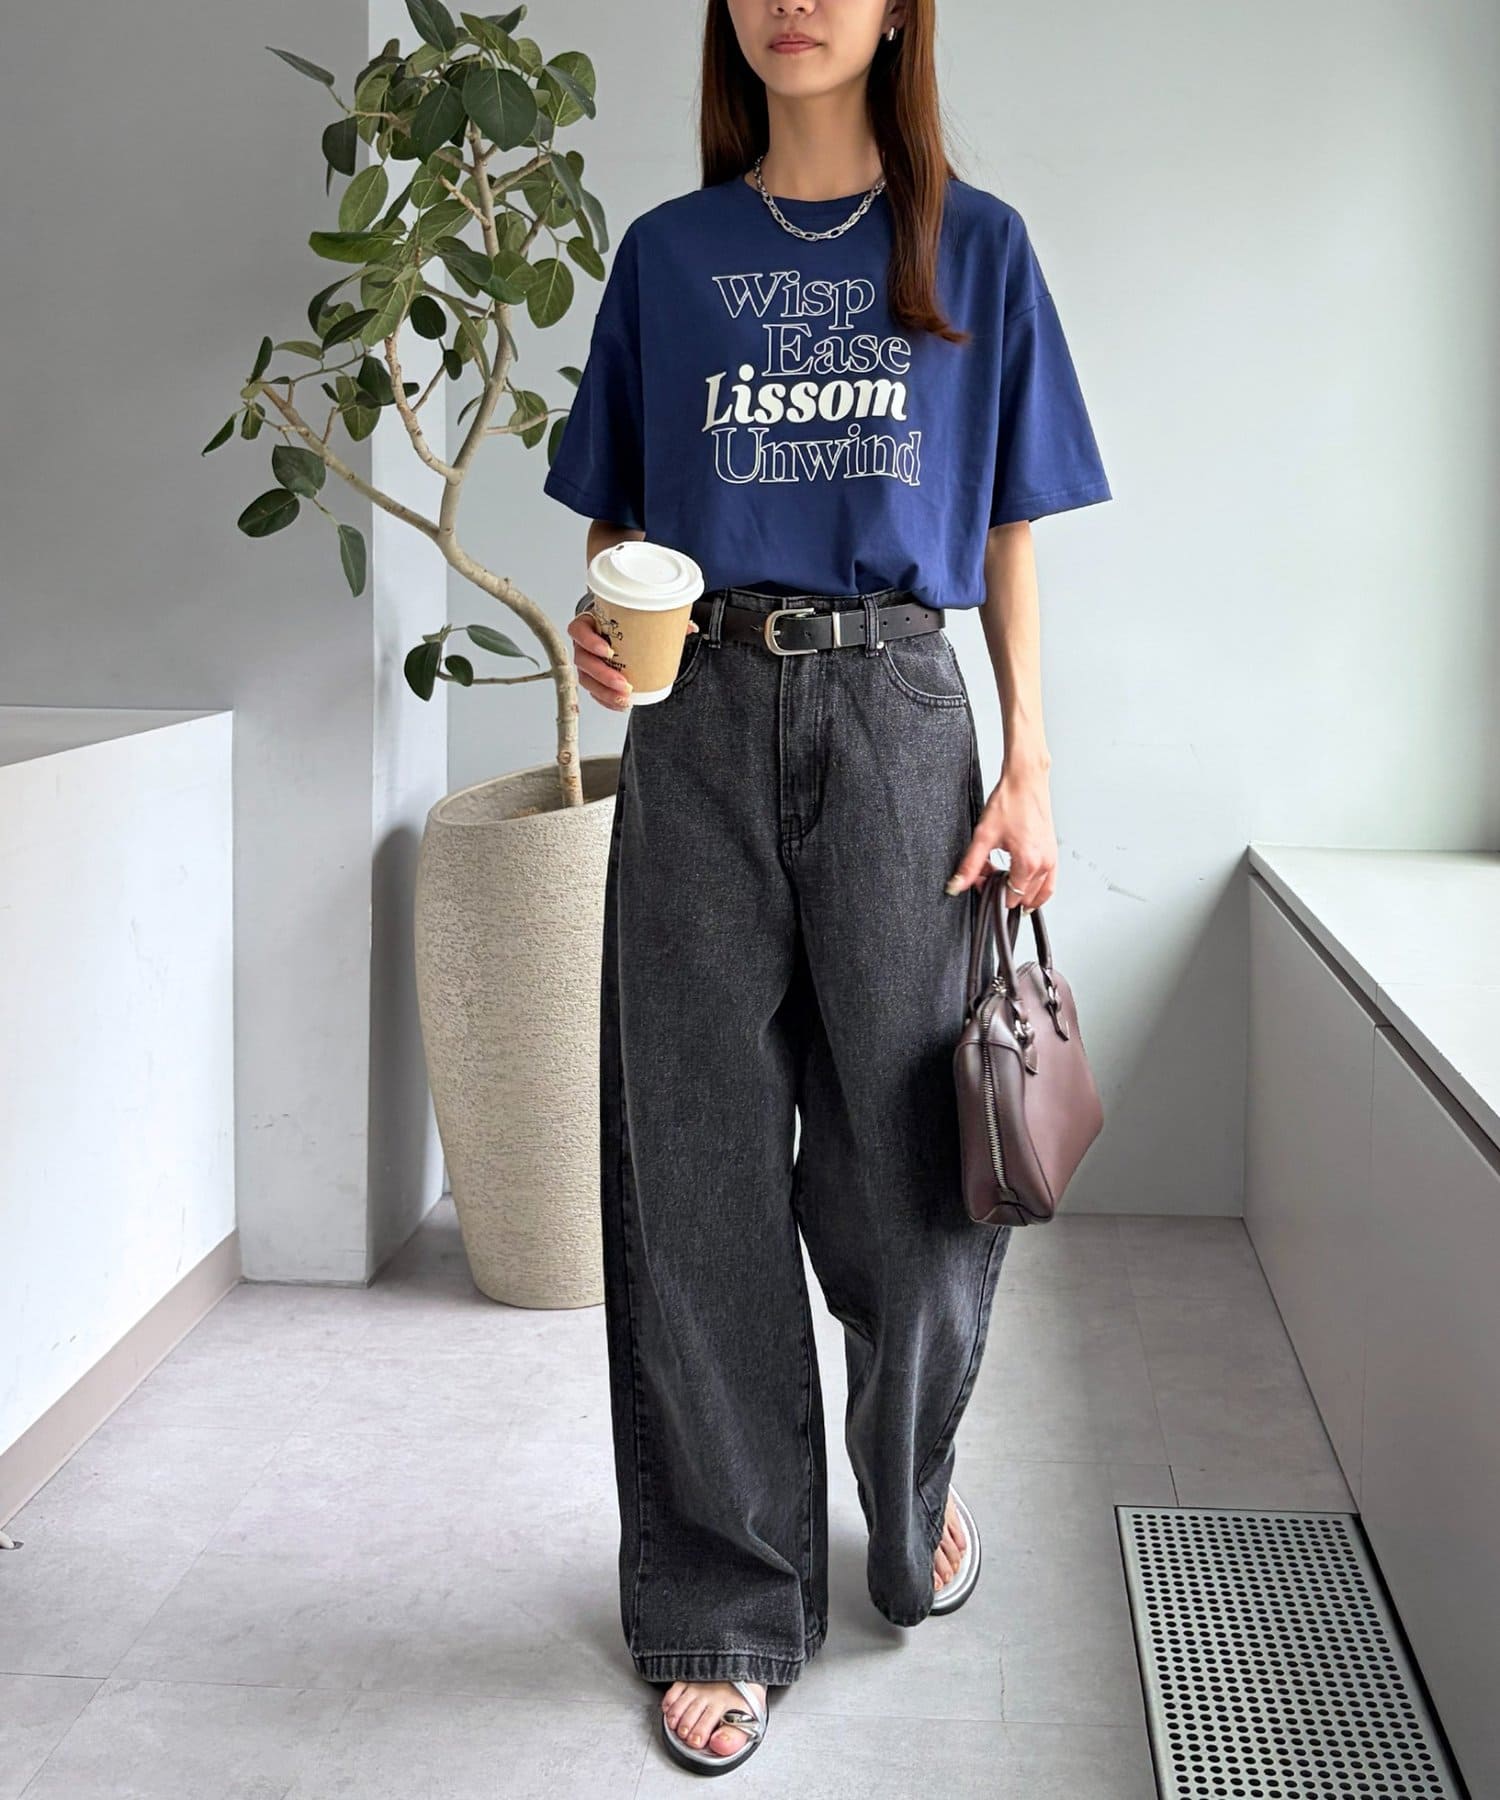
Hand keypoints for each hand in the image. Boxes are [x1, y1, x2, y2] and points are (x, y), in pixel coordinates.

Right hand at [568, 610, 699, 710]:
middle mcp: (584, 643)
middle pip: (583, 661)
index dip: (589, 642)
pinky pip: (594, 691)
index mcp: (589, 623)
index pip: (578, 631)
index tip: (608, 652)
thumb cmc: (624, 620)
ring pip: (587, 679)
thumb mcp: (640, 614)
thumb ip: (663, 618)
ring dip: (604, 692)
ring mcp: (587, 661)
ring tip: (624, 698)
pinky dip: (606, 700)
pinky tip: (620, 703)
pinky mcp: (593, 677)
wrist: (619, 626)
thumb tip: (691, 627)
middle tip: (623, 683)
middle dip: (603, 675)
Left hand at [944, 759, 1057, 908]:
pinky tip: (1020, 877)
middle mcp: (1044, 863)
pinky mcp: (1053, 852)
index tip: (982, 882)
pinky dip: (1035, 886)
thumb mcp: (983, 836)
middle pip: (1024, 896)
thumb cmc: (1010, 802)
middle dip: (1005, 891)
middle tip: (989, 876)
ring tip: (1003, 875)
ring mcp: (1051, 858)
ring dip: (1020, 890)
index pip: (1011, 897)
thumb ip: (970, 866)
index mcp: (1028, 862)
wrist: (1025, 782)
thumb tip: (957, 885)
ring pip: (1038, 892)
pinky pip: (1048, 882)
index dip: (993, 894)